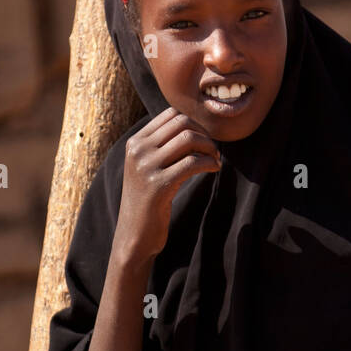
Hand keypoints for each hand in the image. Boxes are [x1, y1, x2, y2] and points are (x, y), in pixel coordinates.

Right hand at [113, 107, 221, 265]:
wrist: (135, 235)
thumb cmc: (148, 202)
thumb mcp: (148, 169)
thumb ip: (163, 148)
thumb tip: (194, 129)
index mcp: (135, 142)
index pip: (171, 115)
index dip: (193, 125)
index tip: (203, 142)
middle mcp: (138, 150)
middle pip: (181, 123)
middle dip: (204, 134)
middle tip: (213, 151)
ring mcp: (146, 167)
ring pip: (188, 139)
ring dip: (209, 147)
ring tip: (215, 160)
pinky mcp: (159, 185)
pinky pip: (192, 163)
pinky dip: (209, 162)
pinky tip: (214, 169)